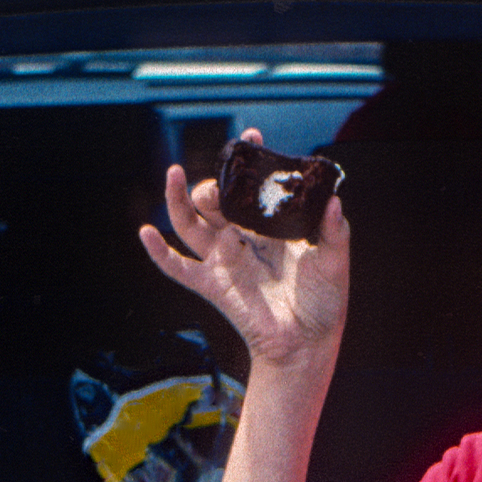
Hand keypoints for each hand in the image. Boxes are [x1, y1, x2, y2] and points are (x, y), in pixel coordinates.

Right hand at [137, 133, 350, 375]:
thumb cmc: (323, 304)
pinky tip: (147, 233)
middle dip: (213, 184)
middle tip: (223, 180)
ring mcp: (223, 261)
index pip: (252, 187)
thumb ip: (334, 231)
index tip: (250, 138)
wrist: (307, 344)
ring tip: (174, 175)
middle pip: (214, 201)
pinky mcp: (212, 285)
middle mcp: (242, 239)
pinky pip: (178, 268)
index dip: (248, 161)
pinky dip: (159, 253)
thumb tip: (334, 201)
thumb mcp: (334, 262)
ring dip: (177, 199)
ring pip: (189, 224)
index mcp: (269, 227)